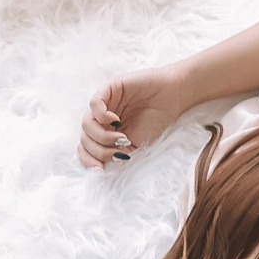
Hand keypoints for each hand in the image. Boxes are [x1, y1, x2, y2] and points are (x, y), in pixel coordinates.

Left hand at [78, 66, 195, 168]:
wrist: (173, 98)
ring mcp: (104, 103)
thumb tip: (102, 168)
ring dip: (102, 136)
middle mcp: (101, 118)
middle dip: (99, 151)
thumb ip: (117, 154)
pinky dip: (102, 117)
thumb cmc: (156, 121)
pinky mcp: (110, 88)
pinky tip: (116, 121)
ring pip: (86, 123)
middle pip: (85, 139)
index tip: (101, 170)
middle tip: (118, 151)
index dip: (88, 161)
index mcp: (104, 131)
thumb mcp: (135, 145)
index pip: (85, 148)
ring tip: (121, 138)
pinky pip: (94, 104)